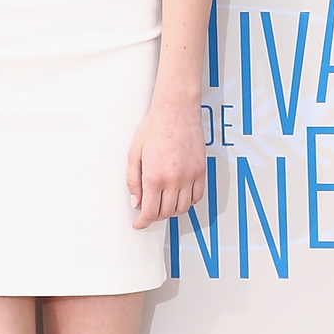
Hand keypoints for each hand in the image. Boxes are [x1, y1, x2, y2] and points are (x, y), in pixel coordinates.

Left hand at [127, 93, 206, 227]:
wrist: (176, 110)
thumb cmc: (154, 127)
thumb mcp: (134, 153)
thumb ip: (132, 180)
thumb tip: (136, 200)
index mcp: (154, 176)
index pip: (149, 211)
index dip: (142, 222)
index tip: (139, 224)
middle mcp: (174, 180)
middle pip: (166, 212)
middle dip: (154, 216)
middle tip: (148, 210)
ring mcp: (190, 176)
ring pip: (183, 208)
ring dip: (171, 211)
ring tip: (163, 204)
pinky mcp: (201, 171)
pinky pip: (197, 196)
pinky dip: (188, 202)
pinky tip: (179, 196)